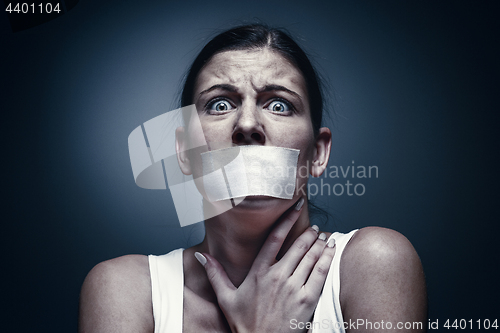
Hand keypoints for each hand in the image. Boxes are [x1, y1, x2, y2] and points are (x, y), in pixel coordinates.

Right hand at [195, 197, 336, 332]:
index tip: (296, 208)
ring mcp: (294, 287)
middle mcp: (277, 276)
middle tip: (314, 227)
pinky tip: (332, 249)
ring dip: (320, 243)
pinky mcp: (308, 299)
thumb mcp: (225, 297)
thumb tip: (200, 256)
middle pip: (298, 246)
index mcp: (259, 272)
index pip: (275, 238)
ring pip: (311, 257)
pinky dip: (328, 258)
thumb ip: (215, 274)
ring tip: (324, 236)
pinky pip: (321, 272)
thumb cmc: (245, 323)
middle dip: (309, 233)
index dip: (287, 220)